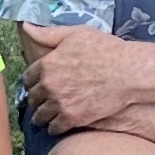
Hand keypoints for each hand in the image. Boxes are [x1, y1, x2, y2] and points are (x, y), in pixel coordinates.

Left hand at [19, 20, 132, 134]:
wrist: (128, 72)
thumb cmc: (105, 49)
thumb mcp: (76, 34)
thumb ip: (48, 33)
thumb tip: (26, 26)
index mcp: (47, 64)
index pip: (28, 78)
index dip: (33, 82)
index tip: (37, 85)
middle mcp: (49, 85)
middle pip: (32, 98)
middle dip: (37, 99)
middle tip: (42, 101)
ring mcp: (60, 103)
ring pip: (40, 115)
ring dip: (42, 116)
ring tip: (47, 116)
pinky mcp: (72, 118)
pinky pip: (54, 128)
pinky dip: (54, 127)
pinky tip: (58, 124)